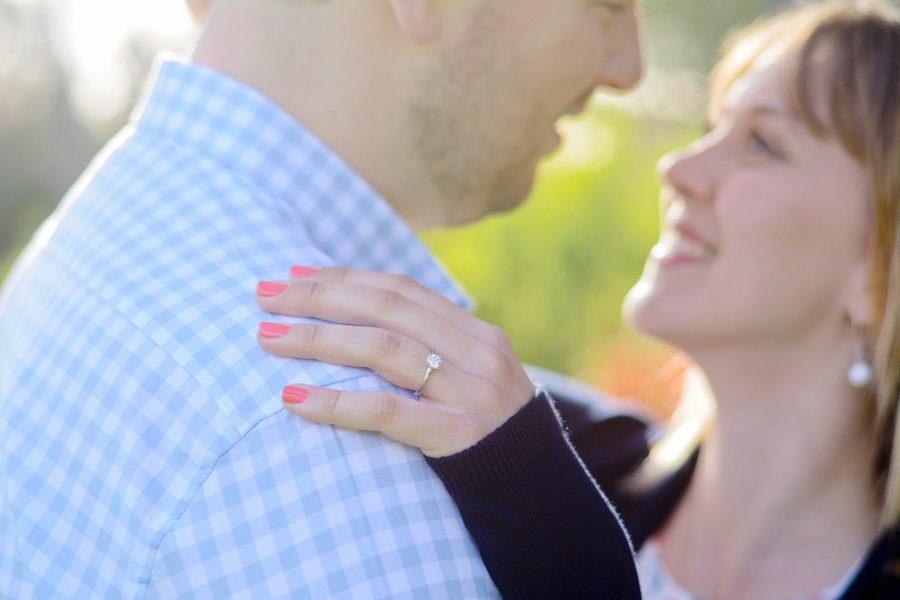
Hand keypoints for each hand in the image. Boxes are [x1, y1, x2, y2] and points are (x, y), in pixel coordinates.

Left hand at [255, 266, 534, 456]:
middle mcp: (475, 352)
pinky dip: (336, 402)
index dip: (344, 278)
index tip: (294, 275)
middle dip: (319, 297)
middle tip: (264, 295)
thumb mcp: (472, 377)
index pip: (400, 290)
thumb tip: (359, 326)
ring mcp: (468, 391)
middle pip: (385, 308)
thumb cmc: (490, 432)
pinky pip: (387, 411)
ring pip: (383, 348)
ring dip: (318, 339)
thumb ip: (431, 349)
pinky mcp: (458, 434)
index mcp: (475, 332)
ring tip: (268, 337)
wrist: (536, 487)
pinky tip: (294, 399)